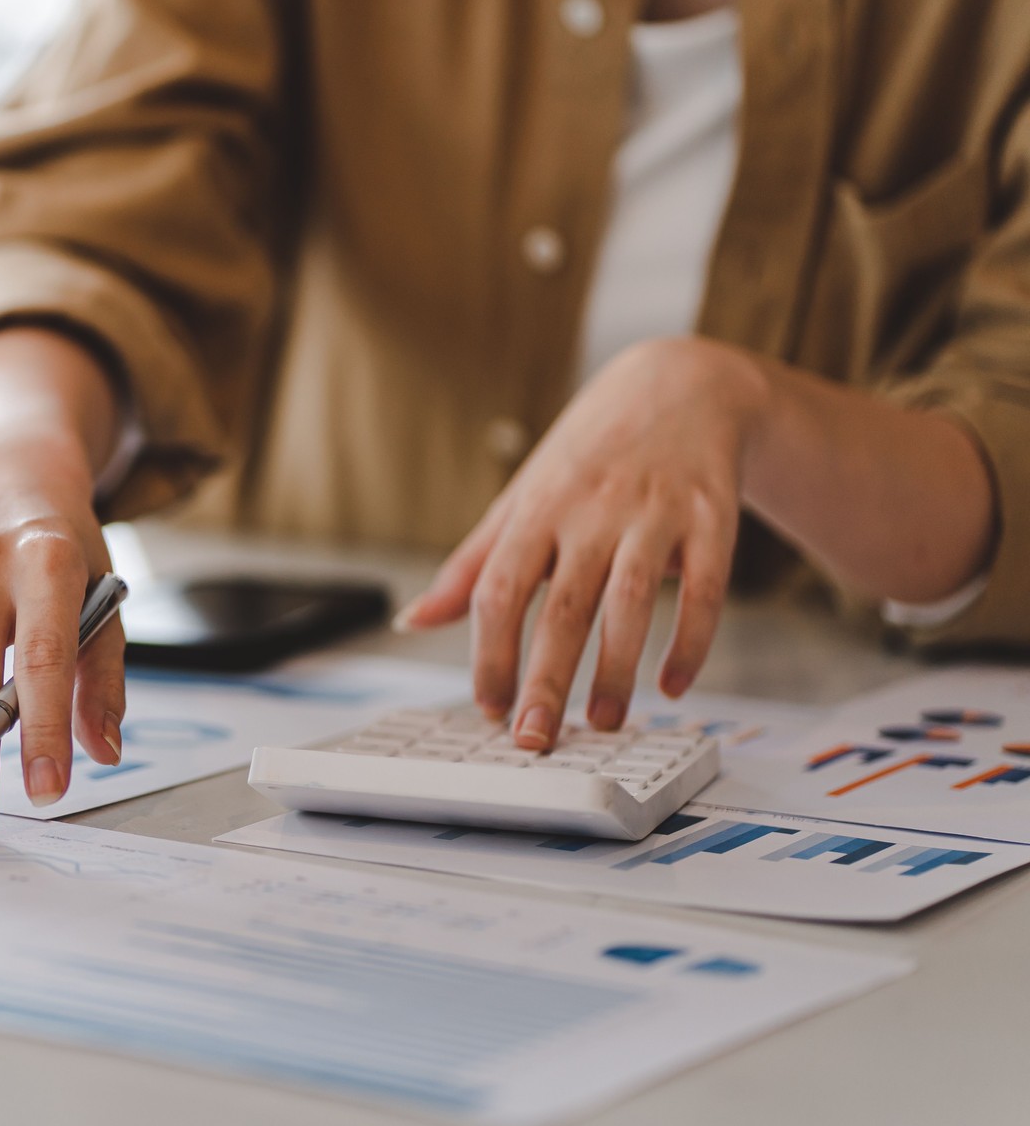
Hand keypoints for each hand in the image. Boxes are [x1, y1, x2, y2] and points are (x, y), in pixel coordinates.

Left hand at [396, 337, 768, 749]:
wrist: (680, 387)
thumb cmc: (588, 455)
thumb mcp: (522, 499)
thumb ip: (472, 566)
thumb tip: (412, 621)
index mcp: (537, 509)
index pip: (500, 589)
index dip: (491, 652)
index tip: (489, 705)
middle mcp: (592, 511)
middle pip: (563, 606)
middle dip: (546, 678)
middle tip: (536, 738)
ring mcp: (654, 514)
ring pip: (632, 603)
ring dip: (617, 670)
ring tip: (604, 722)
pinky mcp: (712, 519)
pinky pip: (705, 591)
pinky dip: (692, 641)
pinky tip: (674, 684)